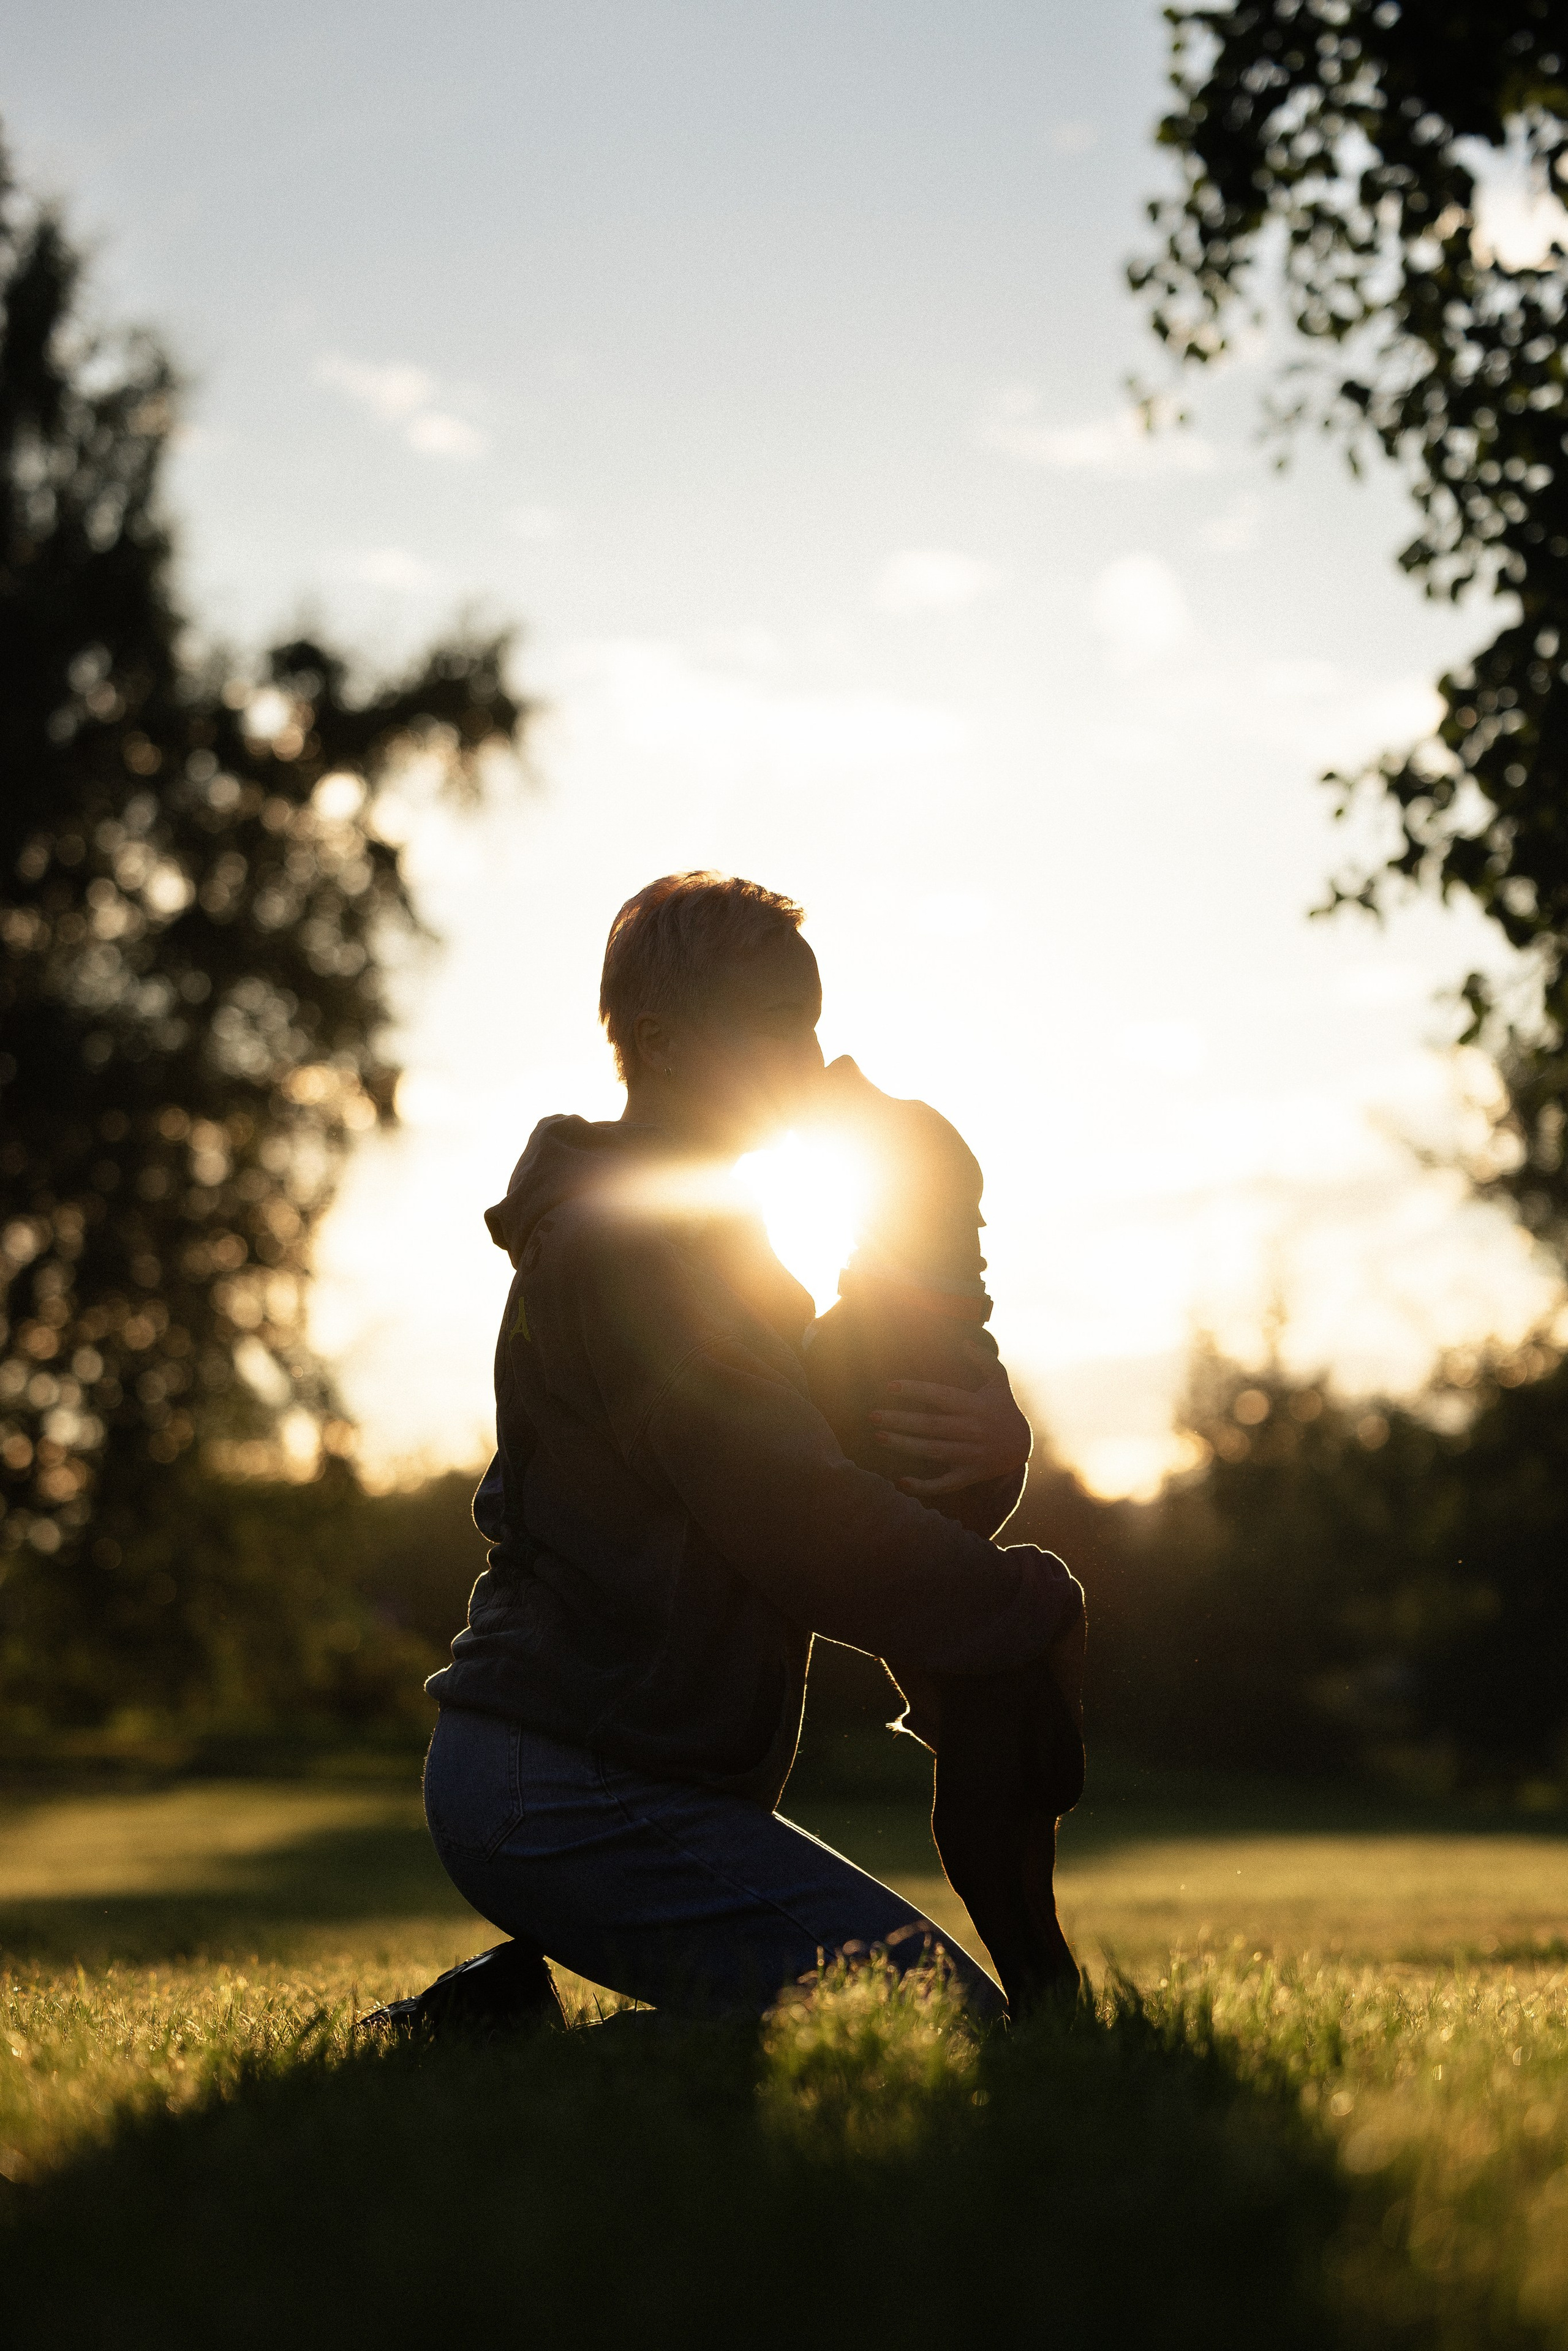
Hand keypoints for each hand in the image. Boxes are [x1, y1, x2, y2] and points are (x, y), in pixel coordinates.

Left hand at [869, 1343, 1031, 1496]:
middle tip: (872, 1416)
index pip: (941, 1396)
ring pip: (932, 1451)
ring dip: (904, 1445)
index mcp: (975, 1406)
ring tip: (879, 1437)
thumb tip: (964, 1342)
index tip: (890, 1387)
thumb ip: (984, 1360)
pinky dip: (923, 1486)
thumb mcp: (999, 1381)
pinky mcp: (969, 1474)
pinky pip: (945, 1484)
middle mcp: (972, 1430)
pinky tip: (901, 1482)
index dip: (916, 1391)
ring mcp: (971, 1454)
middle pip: (931, 1426)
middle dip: (900, 1421)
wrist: (1023, 1446)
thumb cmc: (1003, 1409)